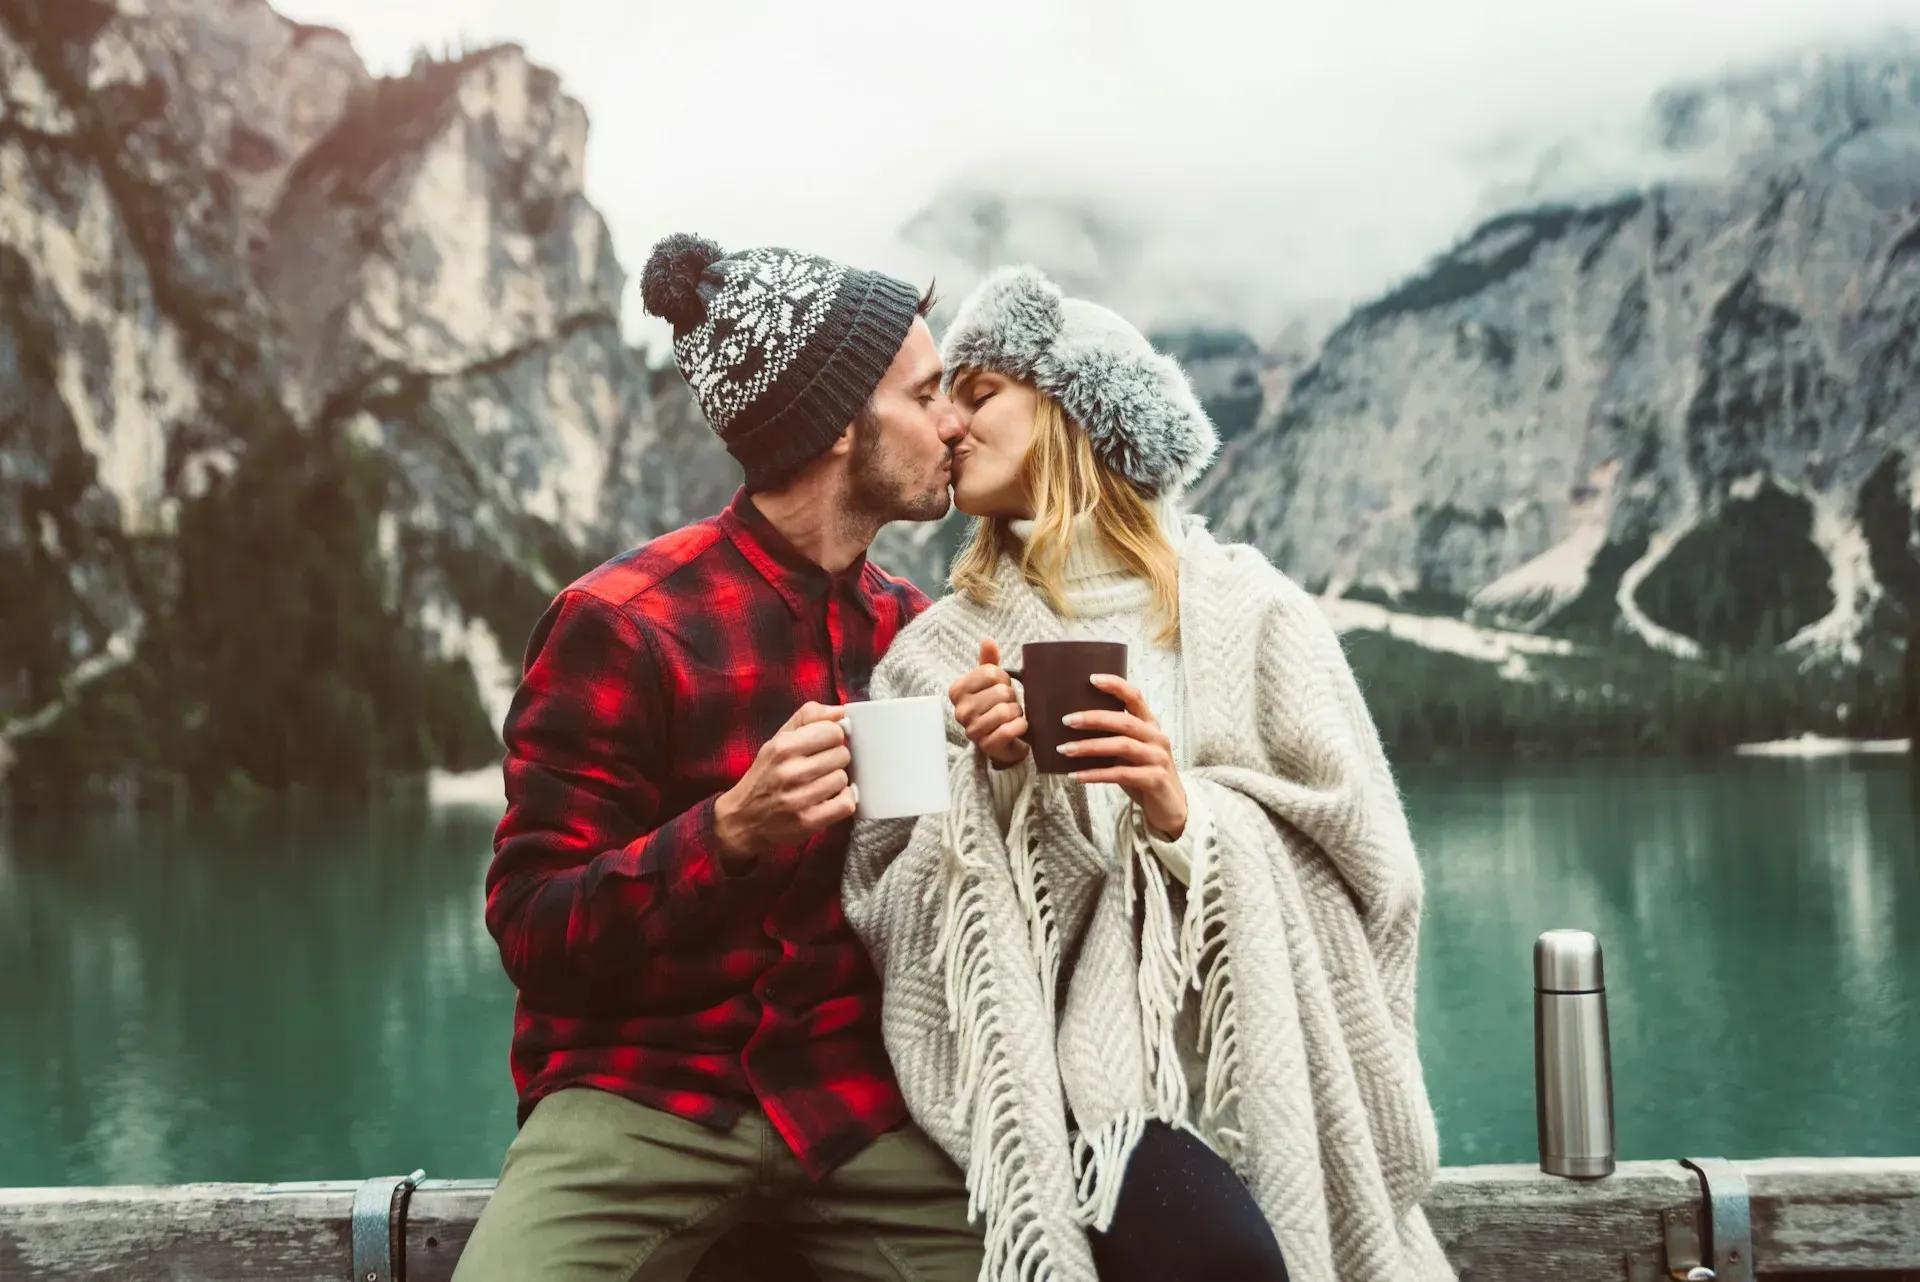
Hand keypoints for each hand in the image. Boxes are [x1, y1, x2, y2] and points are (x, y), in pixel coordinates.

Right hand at [713, 702, 854, 862]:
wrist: (743, 819)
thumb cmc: (765, 776)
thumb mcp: (778, 740)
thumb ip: (807, 718)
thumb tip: (839, 712)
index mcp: (783, 747)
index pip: (833, 732)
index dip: (832, 737)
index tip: (824, 745)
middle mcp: (791, 772)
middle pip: (842, 755)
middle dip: (834, 760)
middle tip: (820, 767)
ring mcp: (799, 799)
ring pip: (843, 779)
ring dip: (836, 782)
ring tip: (819, 784)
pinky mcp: (808, 822)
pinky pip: (845, 804)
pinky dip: (842, 801)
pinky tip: (829, 799)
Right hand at [948, 637, 1028, 766]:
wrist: (1003, 740)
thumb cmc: (995, 706)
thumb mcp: (991, 682)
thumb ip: (989, 661)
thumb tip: (988, 640)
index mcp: (958, 690)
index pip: (990, 672)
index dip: (1004, 678)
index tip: (1001, 687)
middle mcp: (961, 711)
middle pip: (1001, 691)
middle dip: (1011, 697)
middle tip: (1008, 704)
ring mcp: (972, 730)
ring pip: (1006, 711)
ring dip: (1017, 712)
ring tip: (1012, 716)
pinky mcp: (987, 745)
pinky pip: (1009, 729)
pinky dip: (1020, 726)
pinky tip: (1019, 726)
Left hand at [1060, 675, 1186, 838]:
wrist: (1171, 807)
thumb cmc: (1144, 774)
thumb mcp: (1132, 750)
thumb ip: (1115, 736)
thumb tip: (1074, 725)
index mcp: (1150, 725)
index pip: (1135, 697)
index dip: (1115, 686)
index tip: (1091, 679)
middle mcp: (1157, 738)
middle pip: (1124, 722)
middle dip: (1093, 718)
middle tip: (1066, 720)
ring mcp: (1158, 759)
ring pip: (1122, 746)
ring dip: (1090, 747)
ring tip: (1064, 749)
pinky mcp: (1155, 780)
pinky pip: (1122, 774)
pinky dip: (1097, 774)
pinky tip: (1078, 775)